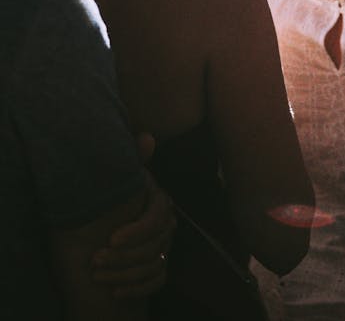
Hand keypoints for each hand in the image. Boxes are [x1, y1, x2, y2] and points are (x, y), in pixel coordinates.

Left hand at [91, 136, 175, 297]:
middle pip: (155, 244)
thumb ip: (132, 161)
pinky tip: (114, 291)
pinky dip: (135, 289)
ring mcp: (164, 247)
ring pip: (155, 264)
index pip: (158, 217)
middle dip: (124, 256)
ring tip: (97, 275)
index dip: (137, 230)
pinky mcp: (159, 268)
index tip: (111, 238)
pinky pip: (156, 281)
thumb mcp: (115, 181)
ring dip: (124, 274)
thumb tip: (146, 136)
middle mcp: (165, 224)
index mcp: (157, 202)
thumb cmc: (106, 203)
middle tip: (95, 260)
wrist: (98, 233)